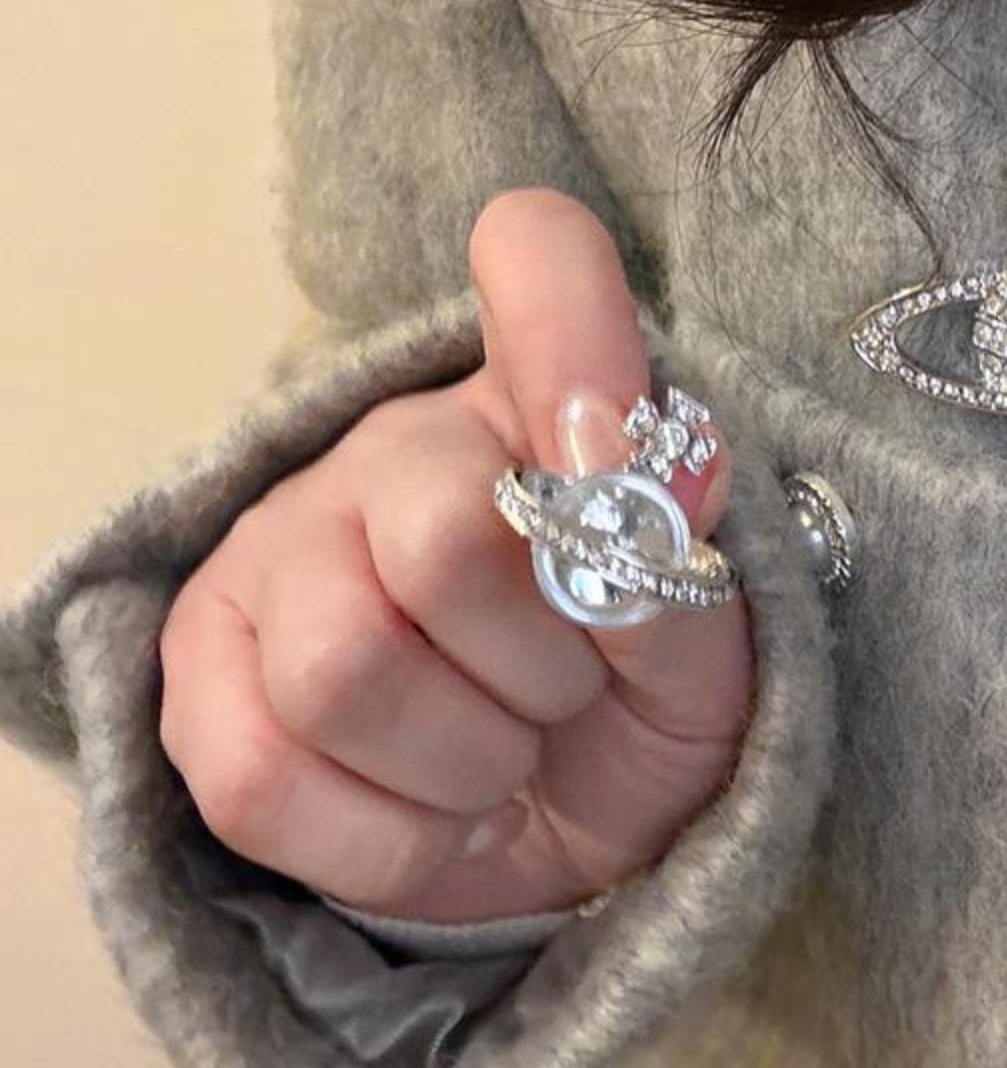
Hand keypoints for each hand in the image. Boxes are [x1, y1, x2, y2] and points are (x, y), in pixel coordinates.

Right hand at [158, 189, 752, 922]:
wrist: (592, 828)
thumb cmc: (651, 694)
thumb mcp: (706, 625)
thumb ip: (672, 533)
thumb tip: (601, 450)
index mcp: (540, 399)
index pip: (543, 264)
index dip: (576, 334)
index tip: (610, 447)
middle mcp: (394, 445)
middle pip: (446, 545)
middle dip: (541, 669)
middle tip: (569, 691)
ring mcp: (282, 548)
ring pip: (340, 673)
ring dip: (464, 763)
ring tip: (502, 752)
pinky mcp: (202, 673)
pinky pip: (257, 780)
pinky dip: (383, 839)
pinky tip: (432, 808)